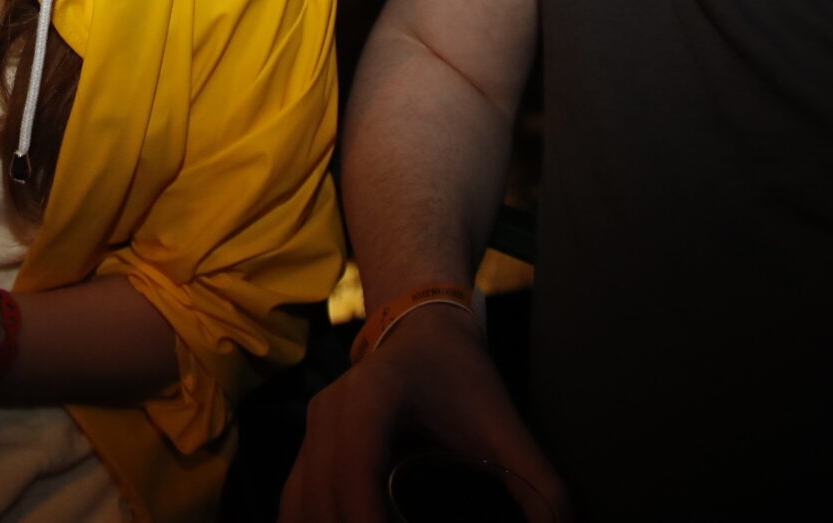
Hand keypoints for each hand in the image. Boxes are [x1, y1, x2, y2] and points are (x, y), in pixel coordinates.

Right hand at [279, 307, 566, 522]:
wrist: (419, 328)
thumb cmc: (459, 373)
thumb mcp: (503, 423)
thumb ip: (538, 486)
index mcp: (372, 398)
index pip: (356, 465)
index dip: (364, 515)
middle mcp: (328, 413)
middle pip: (322, 496)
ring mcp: (309, 431)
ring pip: (299, 505)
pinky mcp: (305, 450)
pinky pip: (294, 502)